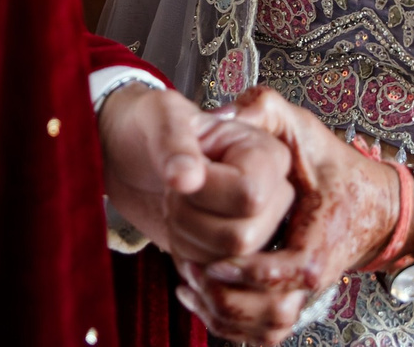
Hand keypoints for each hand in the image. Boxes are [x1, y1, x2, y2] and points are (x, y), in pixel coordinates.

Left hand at [98, 84, 293, 264]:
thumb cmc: (153, 127)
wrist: (137, 156)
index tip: (182, 172)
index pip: (249, 197)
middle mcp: (276, 197)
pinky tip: (180, 247)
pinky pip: (226, 295)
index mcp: (268, 155)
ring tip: (177, 214)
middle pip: (241, 239)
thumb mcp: (159, 118)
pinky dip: (190, 276)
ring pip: (229, 271)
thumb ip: (173, 143)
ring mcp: (263, 233)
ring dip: (186, 246)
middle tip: (173, 195)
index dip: (203, 195)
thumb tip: (187, 179)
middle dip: (188, 221)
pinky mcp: (243, 263)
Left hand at [175, 87, 409, 343]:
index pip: (288, 273)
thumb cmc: (333, 167)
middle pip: (270, 314)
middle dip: (224, 297)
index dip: (248, 271)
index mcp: (318, 242)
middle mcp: (313, 278)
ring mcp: (304, 294)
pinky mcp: (293, 301)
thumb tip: (225, 113)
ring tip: (189, 282)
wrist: (372, 205)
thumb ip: (265, 110)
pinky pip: (262, 333)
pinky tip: (197, 296)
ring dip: (222, 314)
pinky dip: (229, 324)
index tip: (213, 261)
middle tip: (191, 269)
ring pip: (264, 330)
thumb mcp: (302, 128)